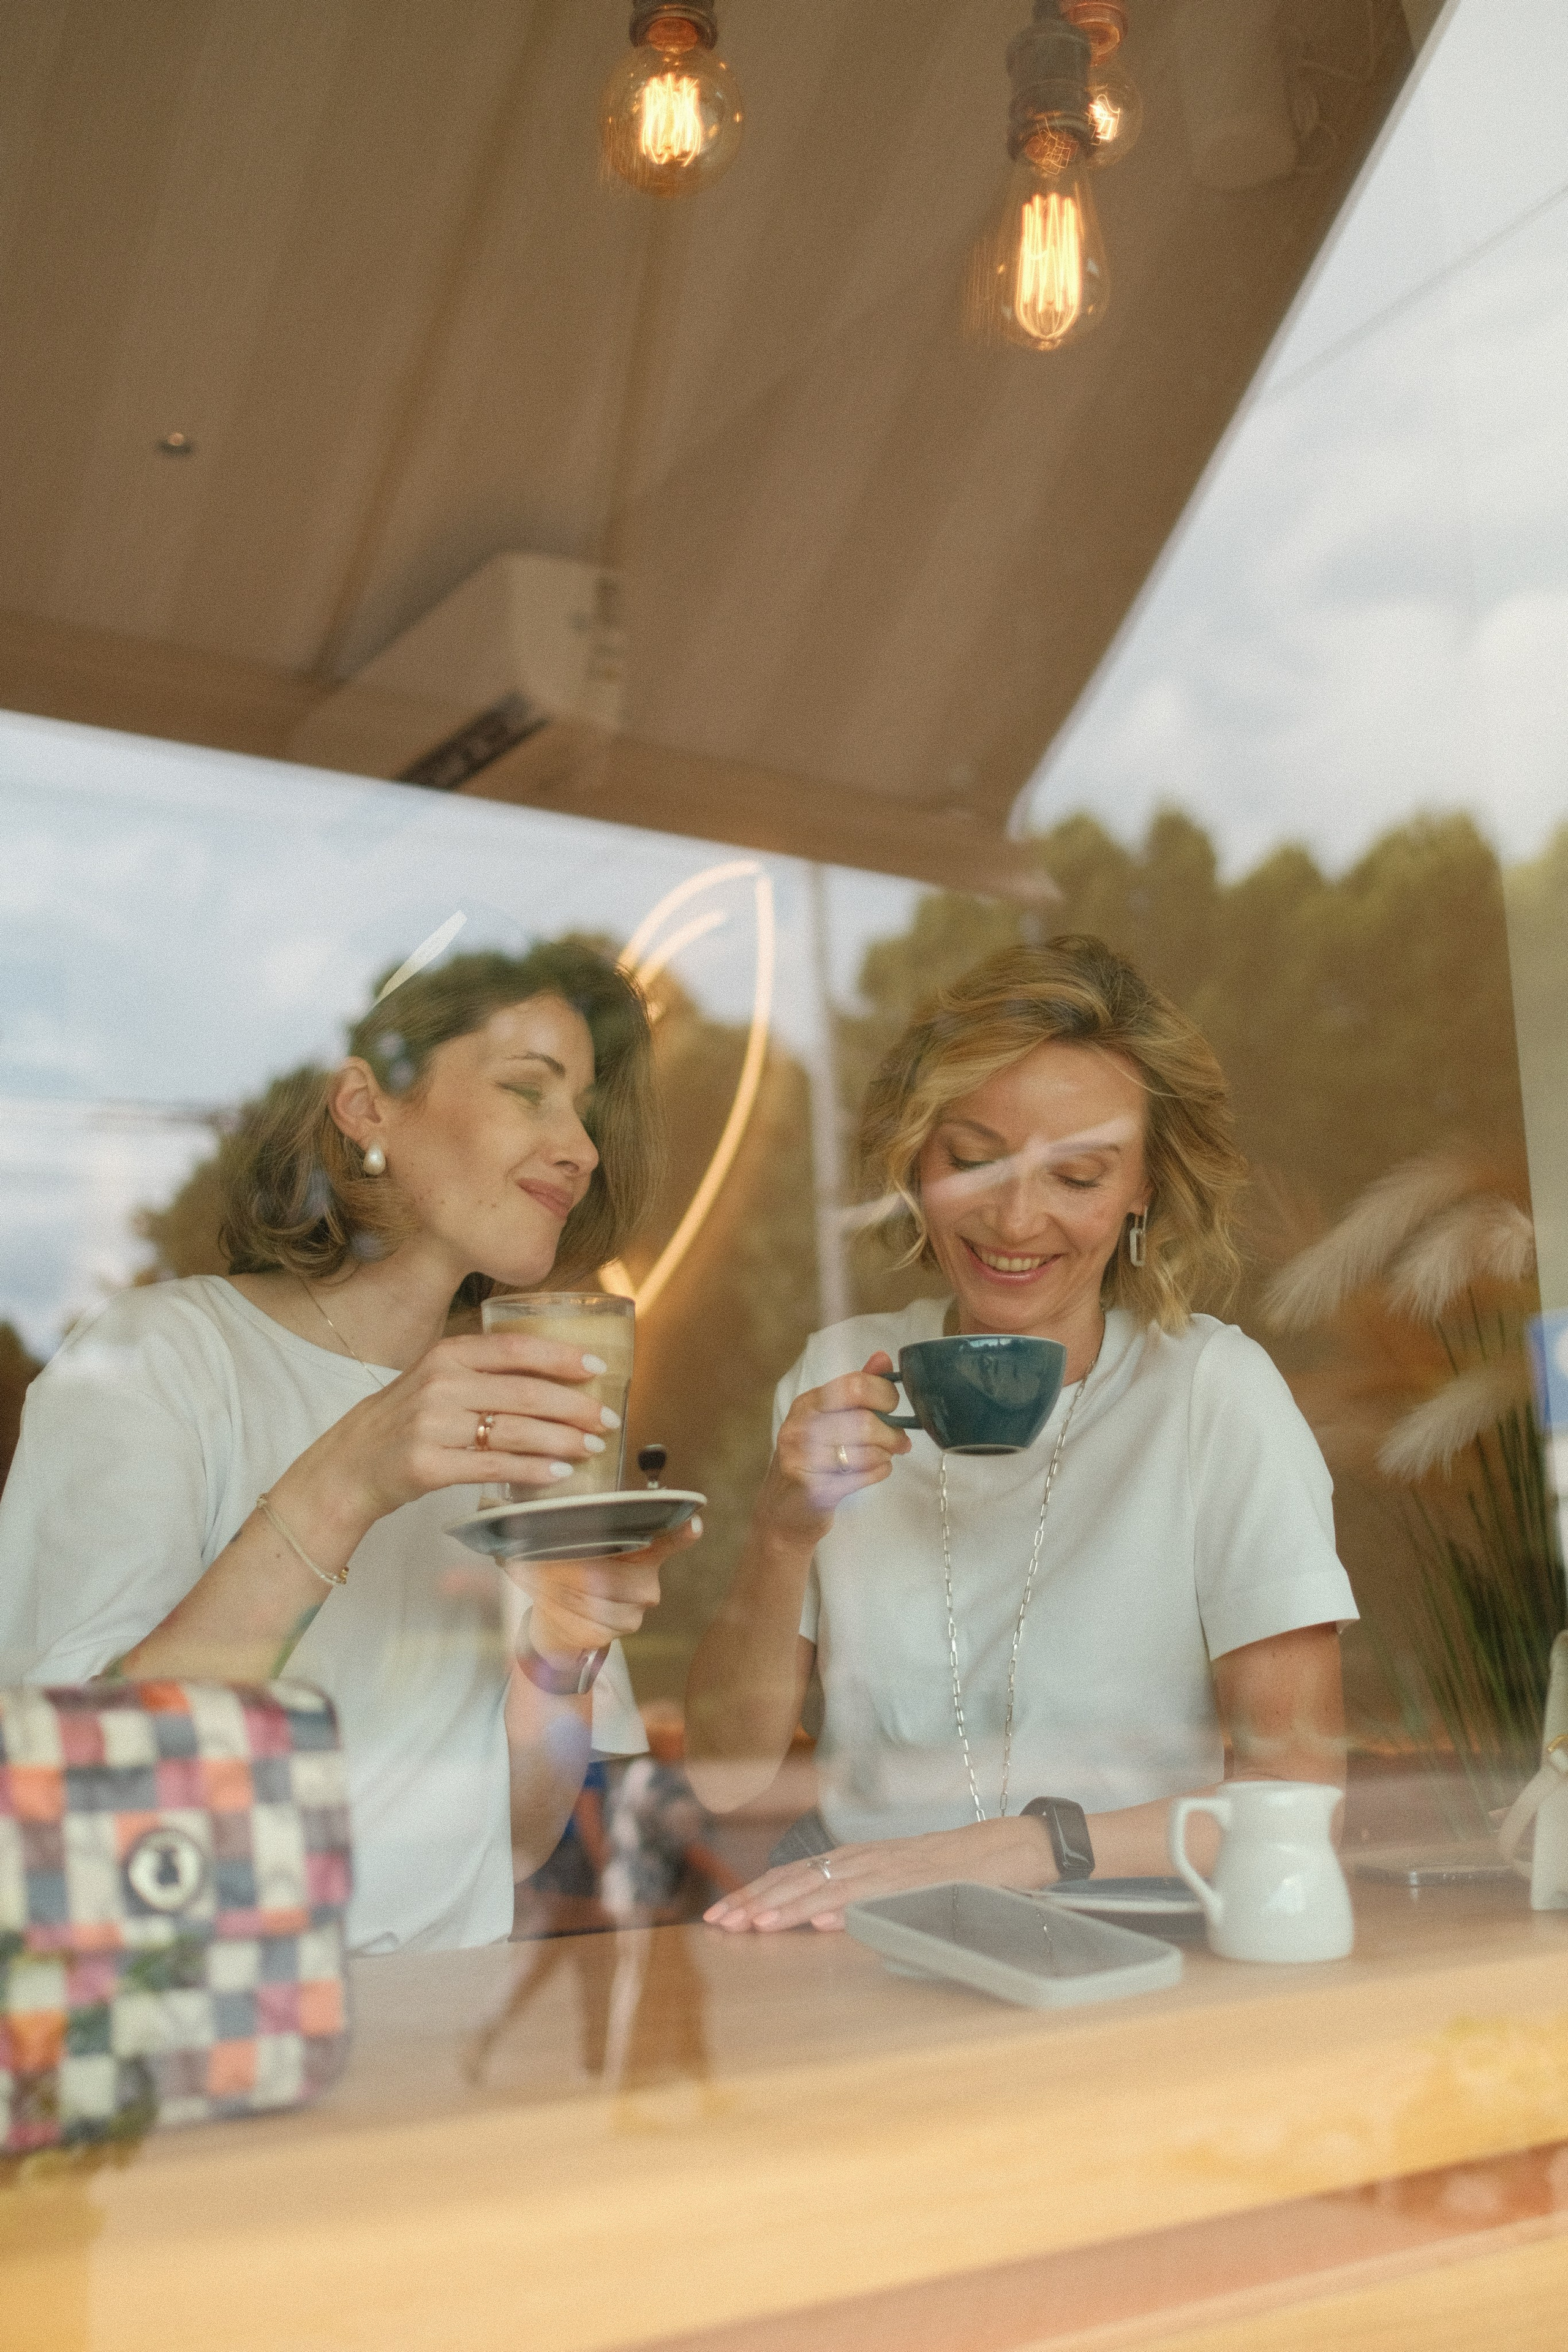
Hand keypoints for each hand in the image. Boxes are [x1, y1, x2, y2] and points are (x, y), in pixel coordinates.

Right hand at [306, 1330, 623, 1524]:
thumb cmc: (404, 1421)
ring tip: (592, 1446)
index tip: (597, 1367)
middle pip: (524, 1392)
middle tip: (608, 1418)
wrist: (349, 1465)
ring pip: (514, 1430)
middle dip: (575, 1406)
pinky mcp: (429, 1465)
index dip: (561, 1356)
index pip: (515, 1348)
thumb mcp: (438, 1379)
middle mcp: (440, 1384)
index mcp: (447, 1354)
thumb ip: (485, 1371)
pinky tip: (559, 1473)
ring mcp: (432, 1425)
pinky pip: (494, 1467)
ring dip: (562, 1439)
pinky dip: (532, 1470)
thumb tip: (555, 1377)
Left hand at [511, 1517, 701, 1662]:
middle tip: (555, 1566)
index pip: (669, 1538)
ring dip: (566, 1591)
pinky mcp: (618, 1631)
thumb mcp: (554, 1546)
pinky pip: (591, 1620)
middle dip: (579, 1570)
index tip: (692, 1522)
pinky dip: (566, 1611)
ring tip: (551, 1585)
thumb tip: (490, 1505)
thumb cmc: (560, 1575)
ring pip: (599, 1597)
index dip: (681, 1531)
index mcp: (638, 1550)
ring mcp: (634, 1608)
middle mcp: (644, 1580)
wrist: (556, 1624)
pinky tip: (556, 1606)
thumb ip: (539, 1525)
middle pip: (617, 1573)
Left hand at [703, 1814, 1052, 1932]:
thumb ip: (855, 1899)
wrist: (997, 1850)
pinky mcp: (911, 1880)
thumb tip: (817, 1922)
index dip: (752, 1896)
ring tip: (754, 1925)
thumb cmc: (942, 1872)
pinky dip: (843, 1906)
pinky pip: (872, 1894)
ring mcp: (884, 1868)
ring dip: (786, 1907)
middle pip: (795, 1880)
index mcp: (851, 1862)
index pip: (789, 1878)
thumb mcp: (889, 1884)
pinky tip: (819, 1920)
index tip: (719, 1916)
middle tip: (717, 1925)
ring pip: (825, 1887)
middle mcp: (860, 1860)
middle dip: (753, 1903)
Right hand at [756, 1352, 911, 1541]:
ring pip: (866, 1451)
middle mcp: (800, 1427)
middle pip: (864, 1421)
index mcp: (807, 1404)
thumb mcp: (828, 1419)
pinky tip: (875, 1471)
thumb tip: (883, 1357)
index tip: (894, 1406)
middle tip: (899, 1441)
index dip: (884, 1394)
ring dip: (885, 1455)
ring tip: (883, 1457)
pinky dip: (879, 1472)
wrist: (784, 1512)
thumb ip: (856, 1389)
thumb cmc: (813, 1461)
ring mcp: (803, 1460)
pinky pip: (862, 1476)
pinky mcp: (813, 1489)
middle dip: (891, 1432)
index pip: (854, 1385)